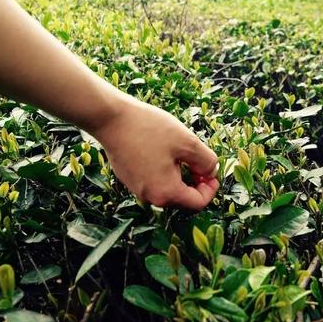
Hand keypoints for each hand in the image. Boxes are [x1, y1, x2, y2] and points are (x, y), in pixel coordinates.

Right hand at [92, 95, 218, 209]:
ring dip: (179, 175)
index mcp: (166, 193)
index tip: (212, 171)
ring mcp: (136, 188)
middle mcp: (149, 197)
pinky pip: (153, 180)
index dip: (210, 188)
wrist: (111, 118)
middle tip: (198, 160)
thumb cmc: (149, 129)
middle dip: (195, 182)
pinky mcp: (128, 178)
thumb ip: (206, 161)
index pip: (197, 203)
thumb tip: (211, 172)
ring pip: (167, 188)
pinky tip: (162, 150)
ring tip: (180, 152)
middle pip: (182, 198)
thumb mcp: (188, 142)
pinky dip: (163, 171)